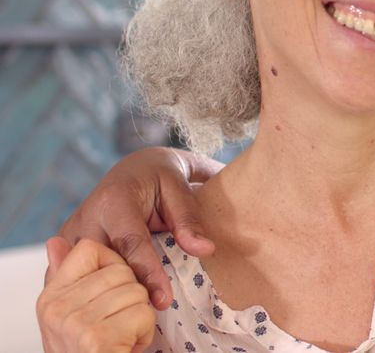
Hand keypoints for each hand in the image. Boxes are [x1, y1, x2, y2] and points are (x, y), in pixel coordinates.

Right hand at [37, 237, 155, 352]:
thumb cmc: (91, 350)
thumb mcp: (74, 313)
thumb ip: (69, 275)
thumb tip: (54, 241)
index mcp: (50, 295)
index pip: (89, 248)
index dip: (115, 264)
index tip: (114, 291)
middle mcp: (55, 307)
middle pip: (123, 272)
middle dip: (132, 299)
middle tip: (117, 326)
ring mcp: (73, 322)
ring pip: (137, 293)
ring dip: (139, 319)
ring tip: (120, 338)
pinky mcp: (95, 338)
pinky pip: (143, 314)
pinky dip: (144, 334)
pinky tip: (125, 348)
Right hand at [57, 147, 219, 308]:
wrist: (136, 167)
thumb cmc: (163, 178)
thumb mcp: (180, 190)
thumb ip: (189, 220)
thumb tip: (205, 250)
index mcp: (116, 199)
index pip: (131, 243)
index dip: (148, 273)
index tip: (163, 300)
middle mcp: (87, 215)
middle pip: (102, 263)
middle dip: (123, 290)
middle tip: (148, 312)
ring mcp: (71, 231)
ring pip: (82, 272)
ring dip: (104, 292)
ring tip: (132, 311)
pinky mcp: (66, 243)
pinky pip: (71, 274)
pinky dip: (88, 289)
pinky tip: (108, 303)